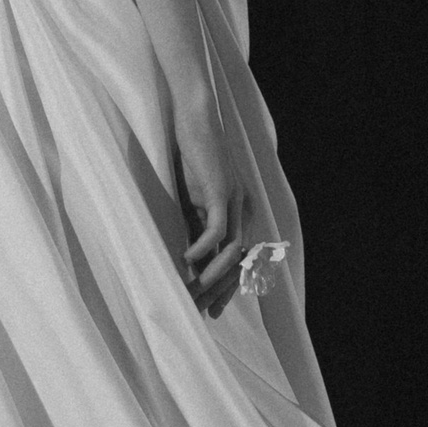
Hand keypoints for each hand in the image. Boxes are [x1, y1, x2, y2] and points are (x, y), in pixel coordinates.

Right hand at [173, 95, 251, 319]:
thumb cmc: (190, 154)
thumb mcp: (191, 196)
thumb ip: (193, 222)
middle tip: (199, 309)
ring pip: (231, 251)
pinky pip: (217, 230)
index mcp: (239, 212)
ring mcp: (236, 201)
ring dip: (211, 275)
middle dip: (219, 289)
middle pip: (238, 261)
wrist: (195, 117)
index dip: (224, 287)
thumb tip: (184, 255)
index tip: (208, 308)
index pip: (237, 260)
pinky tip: (185, 260)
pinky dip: (202, 249)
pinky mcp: (222, 191)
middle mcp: (244, 209)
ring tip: (190, 290)